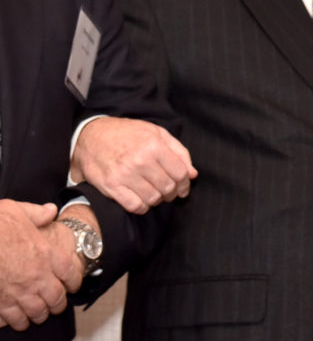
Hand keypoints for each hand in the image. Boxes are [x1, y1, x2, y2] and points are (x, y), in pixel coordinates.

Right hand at [0, 200, 72, 330]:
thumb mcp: (17, 210)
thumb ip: (38, 213)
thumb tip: (50, 211)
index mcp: (46, 253)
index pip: (70, 273)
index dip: (74, 281)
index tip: (72, 285)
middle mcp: (37, 275)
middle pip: (56, 298)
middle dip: (58, 304)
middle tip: (56, 305)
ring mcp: (18, 291)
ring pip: (37, 312)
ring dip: (39, 315)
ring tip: (38, 315)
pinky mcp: (0, 302)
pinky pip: (13, 319)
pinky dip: (17, 322)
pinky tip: (17, 320)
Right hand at [71, 117, 197, 213]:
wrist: (91, 135)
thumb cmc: (128, 133)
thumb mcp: (157, 133)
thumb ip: (179, 152)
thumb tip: (193, 174)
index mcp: (154, 146)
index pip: (180, 173)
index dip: (185, 183)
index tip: (183, 187)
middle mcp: (140, 161)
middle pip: (168, 188)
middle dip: (172, 193)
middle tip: (169, 192)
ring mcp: (124, 175)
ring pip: (153, 199)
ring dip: (158, 200)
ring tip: (155, 193)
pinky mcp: (111, 186)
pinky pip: (134, 206)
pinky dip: (142, 207)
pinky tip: (142, 199)